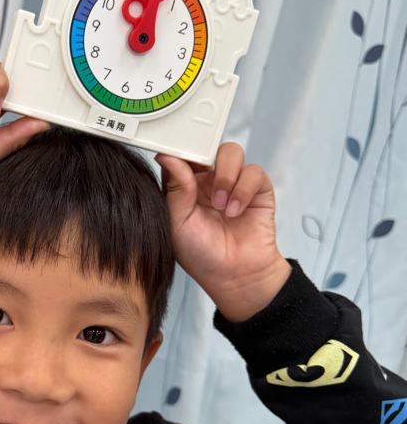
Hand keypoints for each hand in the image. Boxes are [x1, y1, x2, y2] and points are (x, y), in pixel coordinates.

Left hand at [155, 143, 290, 320]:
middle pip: (207, 146)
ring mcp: (233, 183)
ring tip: (219, 204)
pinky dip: (243, 190)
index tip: (174, 151)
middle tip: (200, 176)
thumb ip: (175, 189)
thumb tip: (167, 157)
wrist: (234, 276)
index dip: (178, 150)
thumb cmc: (201, 254)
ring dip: (225, 175)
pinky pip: (253, 172)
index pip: (181, 155)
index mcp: (185, 187)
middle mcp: (209, 181)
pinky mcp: (257, 190)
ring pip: (231, 152)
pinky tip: (235, 211)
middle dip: (204, 157)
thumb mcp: (177, 223)